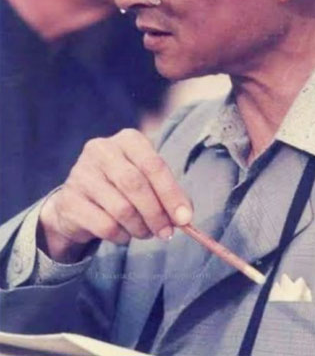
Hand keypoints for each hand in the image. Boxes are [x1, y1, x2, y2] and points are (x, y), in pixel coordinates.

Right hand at [38, 129, 192, 262]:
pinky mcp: (68, 200)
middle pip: (136, 185)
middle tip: (166, 232)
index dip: (171, 194)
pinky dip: (121, 235)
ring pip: (121, 209)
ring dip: (140, 227)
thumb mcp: (148, 181)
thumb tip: (184, 217)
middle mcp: (102, 150)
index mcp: (128, 140)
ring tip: (146, 232)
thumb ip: (168, 194)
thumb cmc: (123, 187)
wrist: (79, 202)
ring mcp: (81, 174)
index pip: (154, 165)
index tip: (185, 218)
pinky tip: (124, 234)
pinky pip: (105, 225)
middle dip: (156, 213)